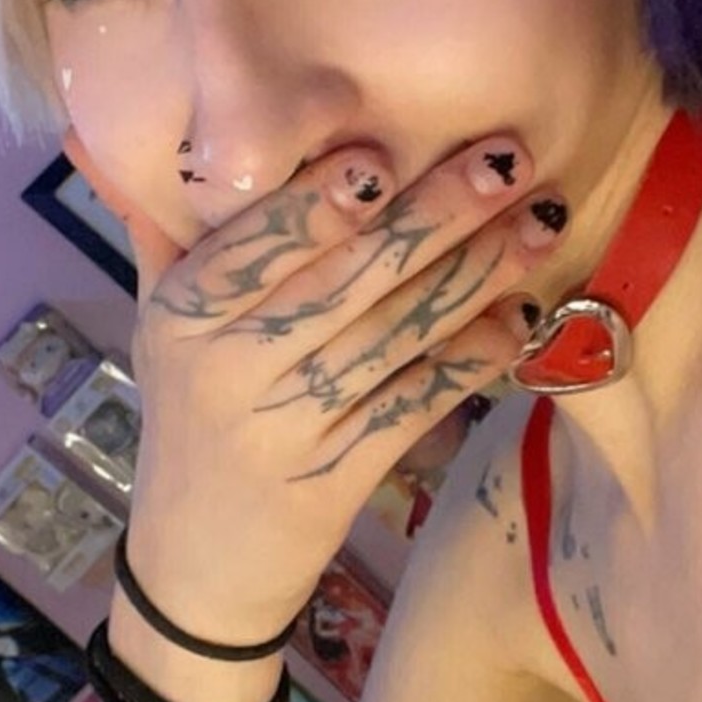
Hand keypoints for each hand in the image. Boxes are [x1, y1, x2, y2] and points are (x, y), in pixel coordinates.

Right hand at [63, 130, 566, 641]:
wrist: (194, 568)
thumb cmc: (190, 419)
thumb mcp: (159, 325)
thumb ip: (177, 233)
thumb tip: (185, 134)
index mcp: (184, 312)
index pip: (261, 240)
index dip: (324, 197)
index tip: (389, 149)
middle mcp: (230, 365)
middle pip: (348, 276)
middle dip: (437, 212)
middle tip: (509, 161)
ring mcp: (286, 425)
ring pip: (394, 334)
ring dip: (477, 274)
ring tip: (541, 223)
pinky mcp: (337, 479)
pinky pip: (416, 402)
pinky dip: (472, 358)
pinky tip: (519, 319)